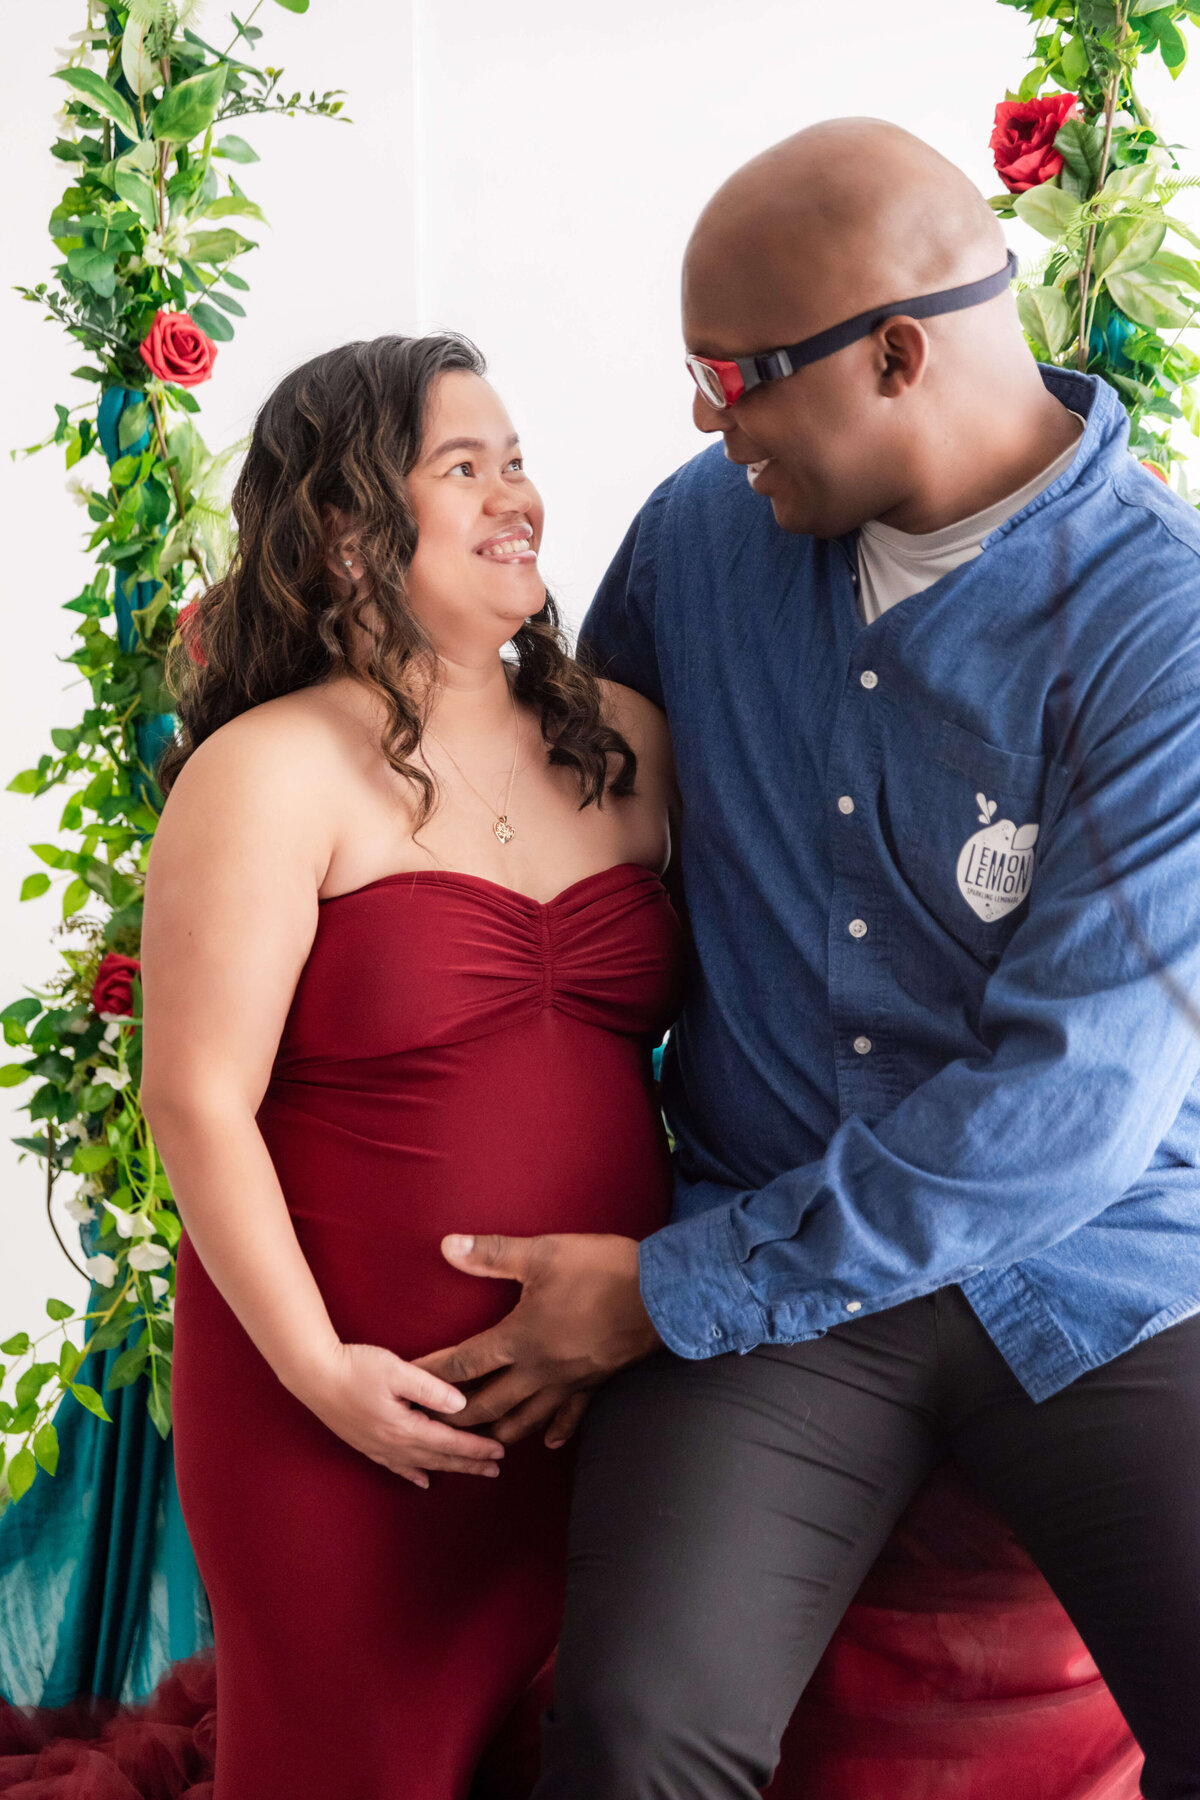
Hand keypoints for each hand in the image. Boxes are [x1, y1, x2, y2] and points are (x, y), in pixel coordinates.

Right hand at [285, 1340, 505, 1489]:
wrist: (313, 1375)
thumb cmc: (355, 1367)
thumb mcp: (397, 1371)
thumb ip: (431, 1388)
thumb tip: (461, 1404)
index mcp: (405, 1427)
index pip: (450, 1441)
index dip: (477, 1447)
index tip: (501, 1451)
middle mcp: (393, 1444)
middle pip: (440, 1458)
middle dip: (470, 1464)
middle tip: (496, 1469)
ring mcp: (378, 1446)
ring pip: (422, 1463)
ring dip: (448, 1468)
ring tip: (471, 1473)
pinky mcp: (365, 1443)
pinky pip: (395, 1466)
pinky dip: (413, 1473)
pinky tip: (422, 1480)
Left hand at [414, 1233, 661, 1446]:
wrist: (661, 1295)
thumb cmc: (600, 1270)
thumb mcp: (542, 1254)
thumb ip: (492, 1254)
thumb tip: (447, 1246)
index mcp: (520, 1338)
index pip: (464, 1362)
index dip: (432, 1373)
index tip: (408, 1382)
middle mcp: (539, 1369)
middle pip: (488, 1402)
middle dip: (457, 1415)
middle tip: (431, 1425)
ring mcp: (568, 1381)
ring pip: (526, 1417)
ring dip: (499, 1430)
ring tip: (479, 1441)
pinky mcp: (594, 1382)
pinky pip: (571, 1415)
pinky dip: (556, 1429)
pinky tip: (547, 1442)